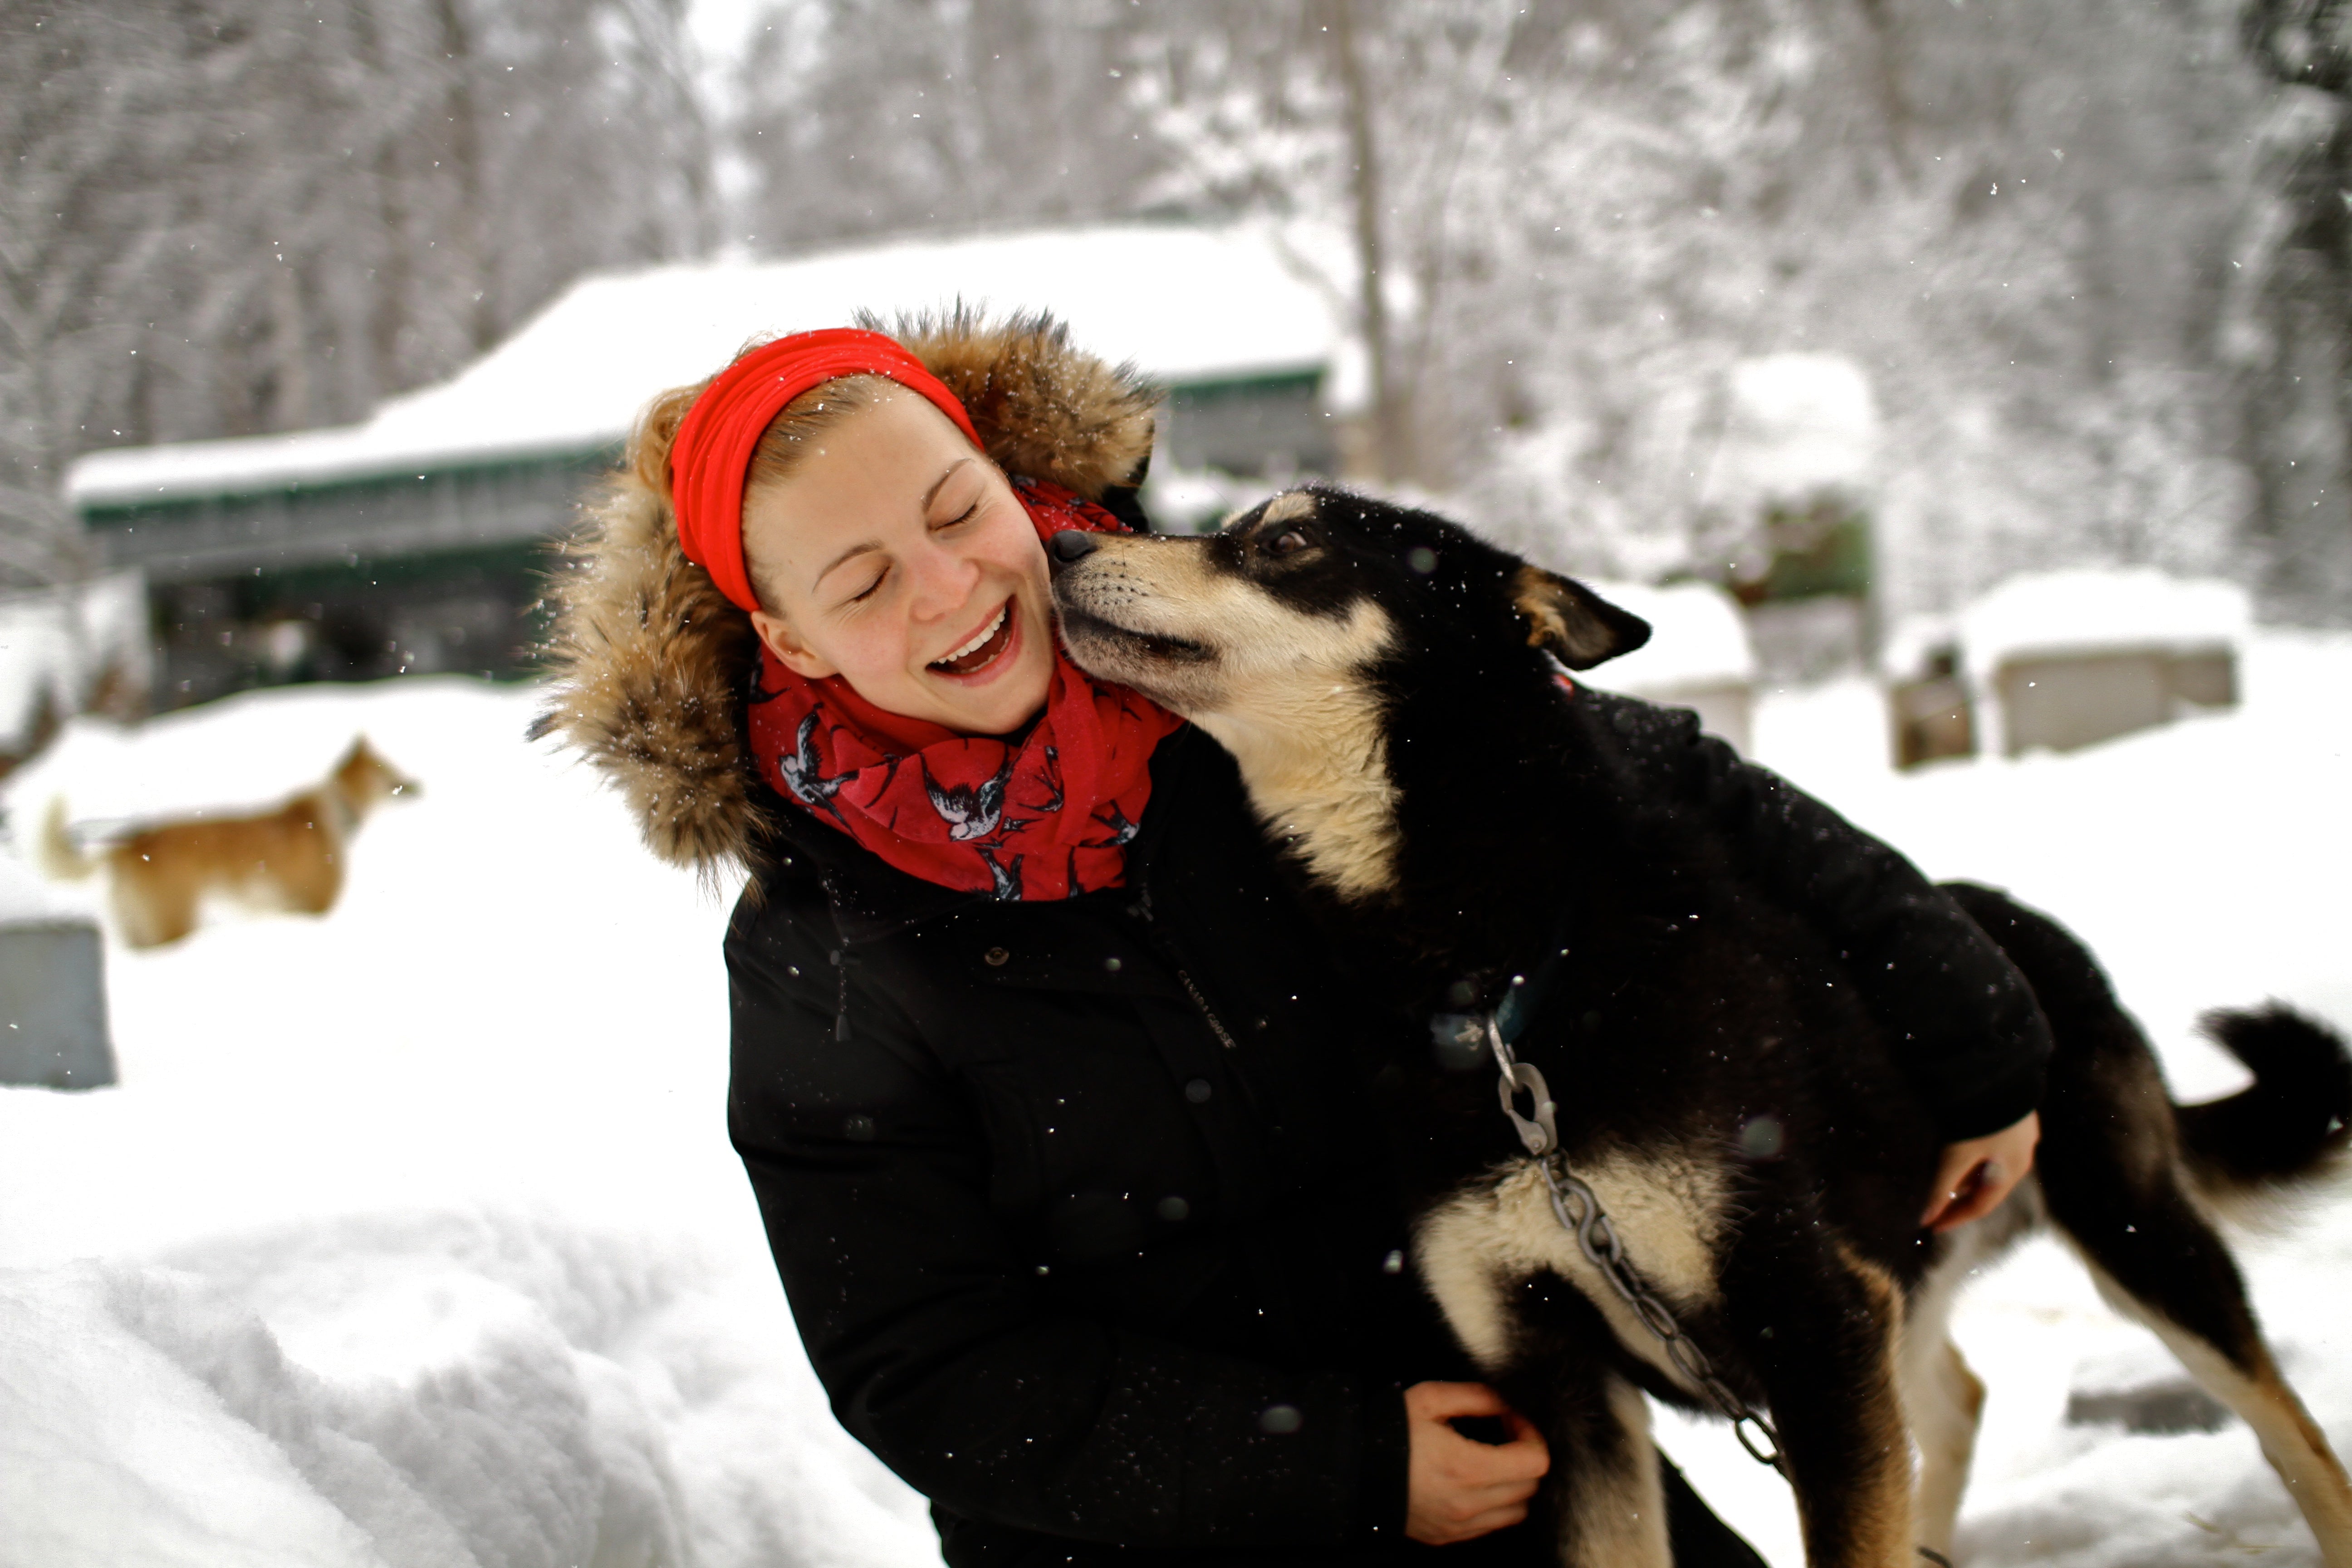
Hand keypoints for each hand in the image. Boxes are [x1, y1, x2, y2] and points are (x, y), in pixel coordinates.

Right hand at [1403, 1381, 1550, 1544]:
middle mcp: (1468, 1503)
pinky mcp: (1448, 1536)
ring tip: (1493, 1461)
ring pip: (1517, 1511)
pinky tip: (1475, 1481)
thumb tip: (1508, 1401)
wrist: (1350, 1471)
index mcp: (1467, 1467)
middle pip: (1530, 1487)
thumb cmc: (1388, 1431)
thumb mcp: (1430, 1399)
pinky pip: (1492, 1525)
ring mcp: (1459, 1525)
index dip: (1532, 1434)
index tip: (1513, 1418)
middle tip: (1505, 1434)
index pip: (1535, 1462)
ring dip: (1514, 1484)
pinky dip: (1495, 1504)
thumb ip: (1475, 1396)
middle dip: (1525, 1456)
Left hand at [1921, 1111, 2040, 1231]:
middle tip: (1930, 1203)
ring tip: (1935, 1177)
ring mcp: (2016, 1130)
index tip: (1930, 1225)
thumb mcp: (1956, 1154)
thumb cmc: (1978, 1116)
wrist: (1996, 1068)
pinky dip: (1967, 1153)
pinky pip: (1986, 1142)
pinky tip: (1949, 1147)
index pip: (1981, 1205)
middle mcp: (2020, 1153)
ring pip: (1986, 1162)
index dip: (1954, 1217)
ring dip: (1963, 1173)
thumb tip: (1924, 1218)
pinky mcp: (2007, 1111)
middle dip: (1957, 1196)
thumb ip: (1940, 1187)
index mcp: (2013, 1169)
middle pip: (1985, 1185)